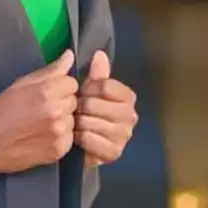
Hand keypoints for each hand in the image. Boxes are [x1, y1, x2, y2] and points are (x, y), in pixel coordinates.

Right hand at [0, 50, 78, 174]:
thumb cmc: (0, 111)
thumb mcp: (21, 84)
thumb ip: (49, 71)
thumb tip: (69, 56)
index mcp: (47, 92)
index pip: (72, 83)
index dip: (59, 87)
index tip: (46, 94)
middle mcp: (57, 112)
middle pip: (74, 101)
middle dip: (61, 102)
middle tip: (41, 109)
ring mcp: (59, 133)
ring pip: (73, 120)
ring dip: (62, 120)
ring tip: (40, 124)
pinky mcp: (59, 150)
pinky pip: (70, 137)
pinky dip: (60, 137)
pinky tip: (42, 136)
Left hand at [76, 51, 137, 167]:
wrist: (82, 143)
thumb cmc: (87, 112)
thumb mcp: (91, 90)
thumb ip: (97, 73)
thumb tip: (99, 54)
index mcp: (128, 97)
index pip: (105, 86)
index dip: (88, 89)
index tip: (82, 93)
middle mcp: (131, 116)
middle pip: (95, 104)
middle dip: (80, 107)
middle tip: (76, 111)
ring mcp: (124, 136)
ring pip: (90, 122)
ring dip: (78, 123)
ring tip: (76, 124)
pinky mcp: (114, 153)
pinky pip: (89, 139)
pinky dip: (79, 138)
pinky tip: (78, 138)